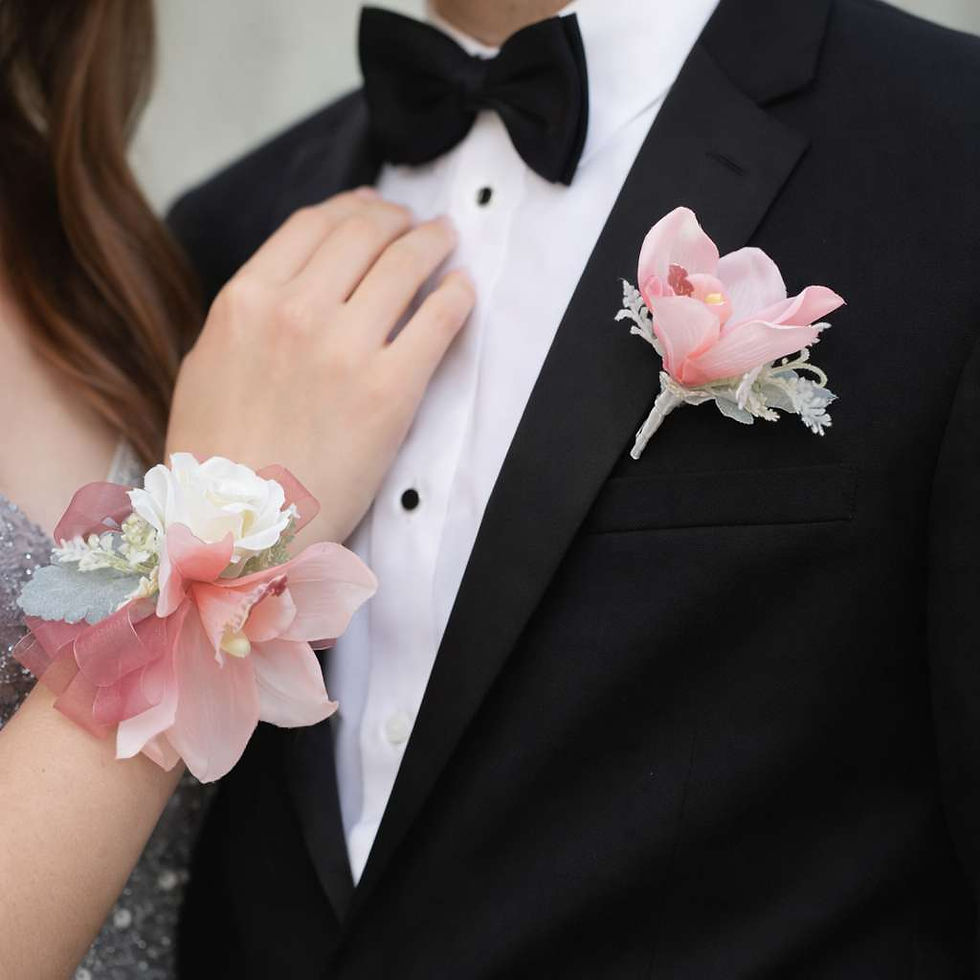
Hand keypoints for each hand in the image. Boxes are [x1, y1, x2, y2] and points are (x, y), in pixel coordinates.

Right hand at [166, 189, 473, 544]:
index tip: (372, 210)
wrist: (238, 526)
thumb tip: (295, 280)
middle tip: (418, 223)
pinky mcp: (390, 391)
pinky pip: (438, 319)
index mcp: (246, 300)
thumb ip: (251, 313)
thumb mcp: (210, 363)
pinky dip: (456, 294)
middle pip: (363, 233)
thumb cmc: (218, 454)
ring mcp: (345, 348)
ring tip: (445, 240)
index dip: (352, 207)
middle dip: (398, 218)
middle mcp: (295, 311)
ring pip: (405, 264)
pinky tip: (462, 288)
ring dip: (432, 242)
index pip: (313, 224)